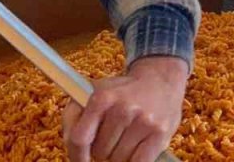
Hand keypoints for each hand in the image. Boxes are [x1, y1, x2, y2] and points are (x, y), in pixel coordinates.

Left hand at [63, 56, 187, 161]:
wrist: (160, 80)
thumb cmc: (122, 92)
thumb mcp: (94, 93)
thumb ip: (74, 116)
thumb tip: (72, 147)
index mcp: (102, 98)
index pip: (79, 138)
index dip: (77, 156)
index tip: (81, 161)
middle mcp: (123, 108)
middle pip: (100, 152)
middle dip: (103, 150)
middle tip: (112, 137)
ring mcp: (143, 121)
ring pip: (119, 160)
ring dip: (120, 155)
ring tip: (127, 138)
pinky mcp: (160, 133)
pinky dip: (134, 160)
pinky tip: (137, 148)